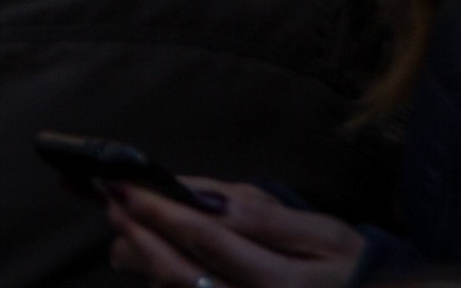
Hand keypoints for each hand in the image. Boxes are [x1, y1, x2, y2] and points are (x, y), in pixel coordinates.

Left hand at [103, 176, 364, 286]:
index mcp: (282, 283)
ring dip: (140, 258)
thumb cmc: (348, 267)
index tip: (121, 183)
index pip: (206, 238)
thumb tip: (199, 194)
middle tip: (112, 200)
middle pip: (179, 272)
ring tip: (124, 226)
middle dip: (137, 233)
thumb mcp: (322, 233)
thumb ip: (259, 215)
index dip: (159, 209)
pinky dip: (162, 279)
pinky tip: (148, 257)